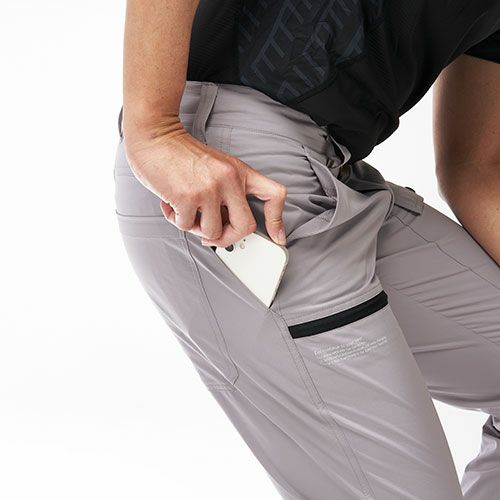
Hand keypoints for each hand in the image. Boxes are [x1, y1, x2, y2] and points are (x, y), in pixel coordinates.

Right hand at [124, 123, 286, 247]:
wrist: (155, 137)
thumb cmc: (182, 155)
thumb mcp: (217, 167)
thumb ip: (227, 193)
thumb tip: (226, 227)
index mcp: (240, 172)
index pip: (274, 194)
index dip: (277, 220)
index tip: (277, 237)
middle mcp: (230, 180)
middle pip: (246, 226)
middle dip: (228, 238)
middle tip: (213, 236)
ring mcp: (209, 189)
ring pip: (213, 232)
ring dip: (196, 229)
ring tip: (186, 211)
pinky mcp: (188, 197)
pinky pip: (186, 226)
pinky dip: (175, 220)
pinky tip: (171, 203)